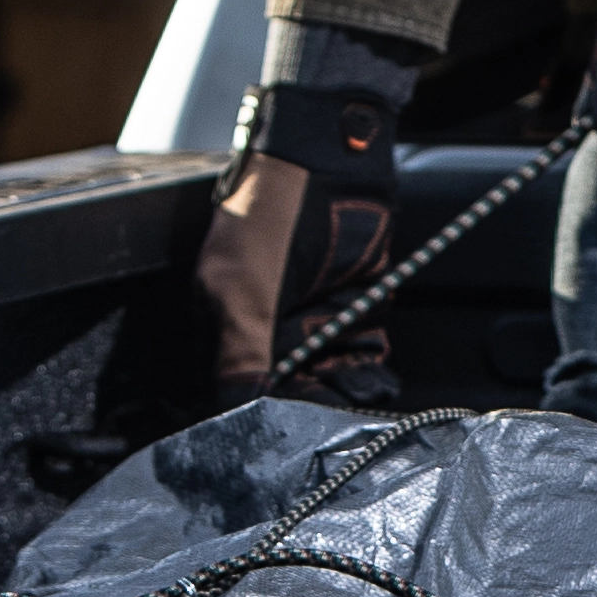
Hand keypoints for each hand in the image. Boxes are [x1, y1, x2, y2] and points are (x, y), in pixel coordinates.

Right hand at [197, 81, 401, 398]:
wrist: (332, 160)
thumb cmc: (271, 215)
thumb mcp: (244, 291)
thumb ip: (241, 358)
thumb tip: (232, 415)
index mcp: (223, 326)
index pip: (236, 392)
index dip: (257, 415)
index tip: (279, 435)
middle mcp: (265, 330)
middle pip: (287, 393)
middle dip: (308, 404)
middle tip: (323, 409)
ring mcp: (309, 321)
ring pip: (327, 378)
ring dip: (342, 388)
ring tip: (352, 392)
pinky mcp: (351, 311)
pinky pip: (361, 355)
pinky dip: (367, 367)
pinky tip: (373, 376)